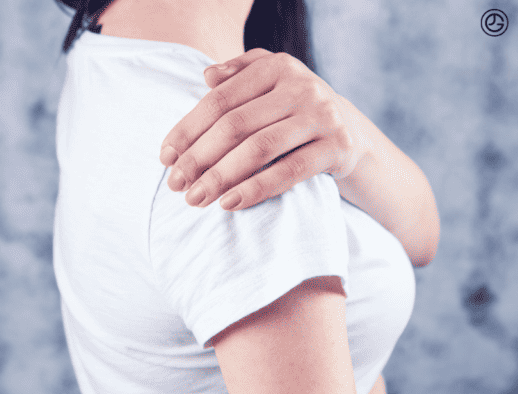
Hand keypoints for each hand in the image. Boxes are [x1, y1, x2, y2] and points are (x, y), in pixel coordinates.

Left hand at [159, 48, 366, 210]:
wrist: (352, 132)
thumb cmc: (295, 110)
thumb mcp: (271, 83)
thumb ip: (239, 73)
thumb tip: (206, 77)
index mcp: (277, 66)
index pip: (220, 100)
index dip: (188, 130)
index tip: (165, 158)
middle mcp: (301, 86)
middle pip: (236, 125)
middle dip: (199, 158)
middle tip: (176, 185)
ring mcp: (322, 116)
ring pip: (259, 149)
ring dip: (221, 177)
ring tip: (196, 199)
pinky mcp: (338, 146)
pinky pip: (290, 171)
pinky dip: (257, 189)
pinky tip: (230, 203)